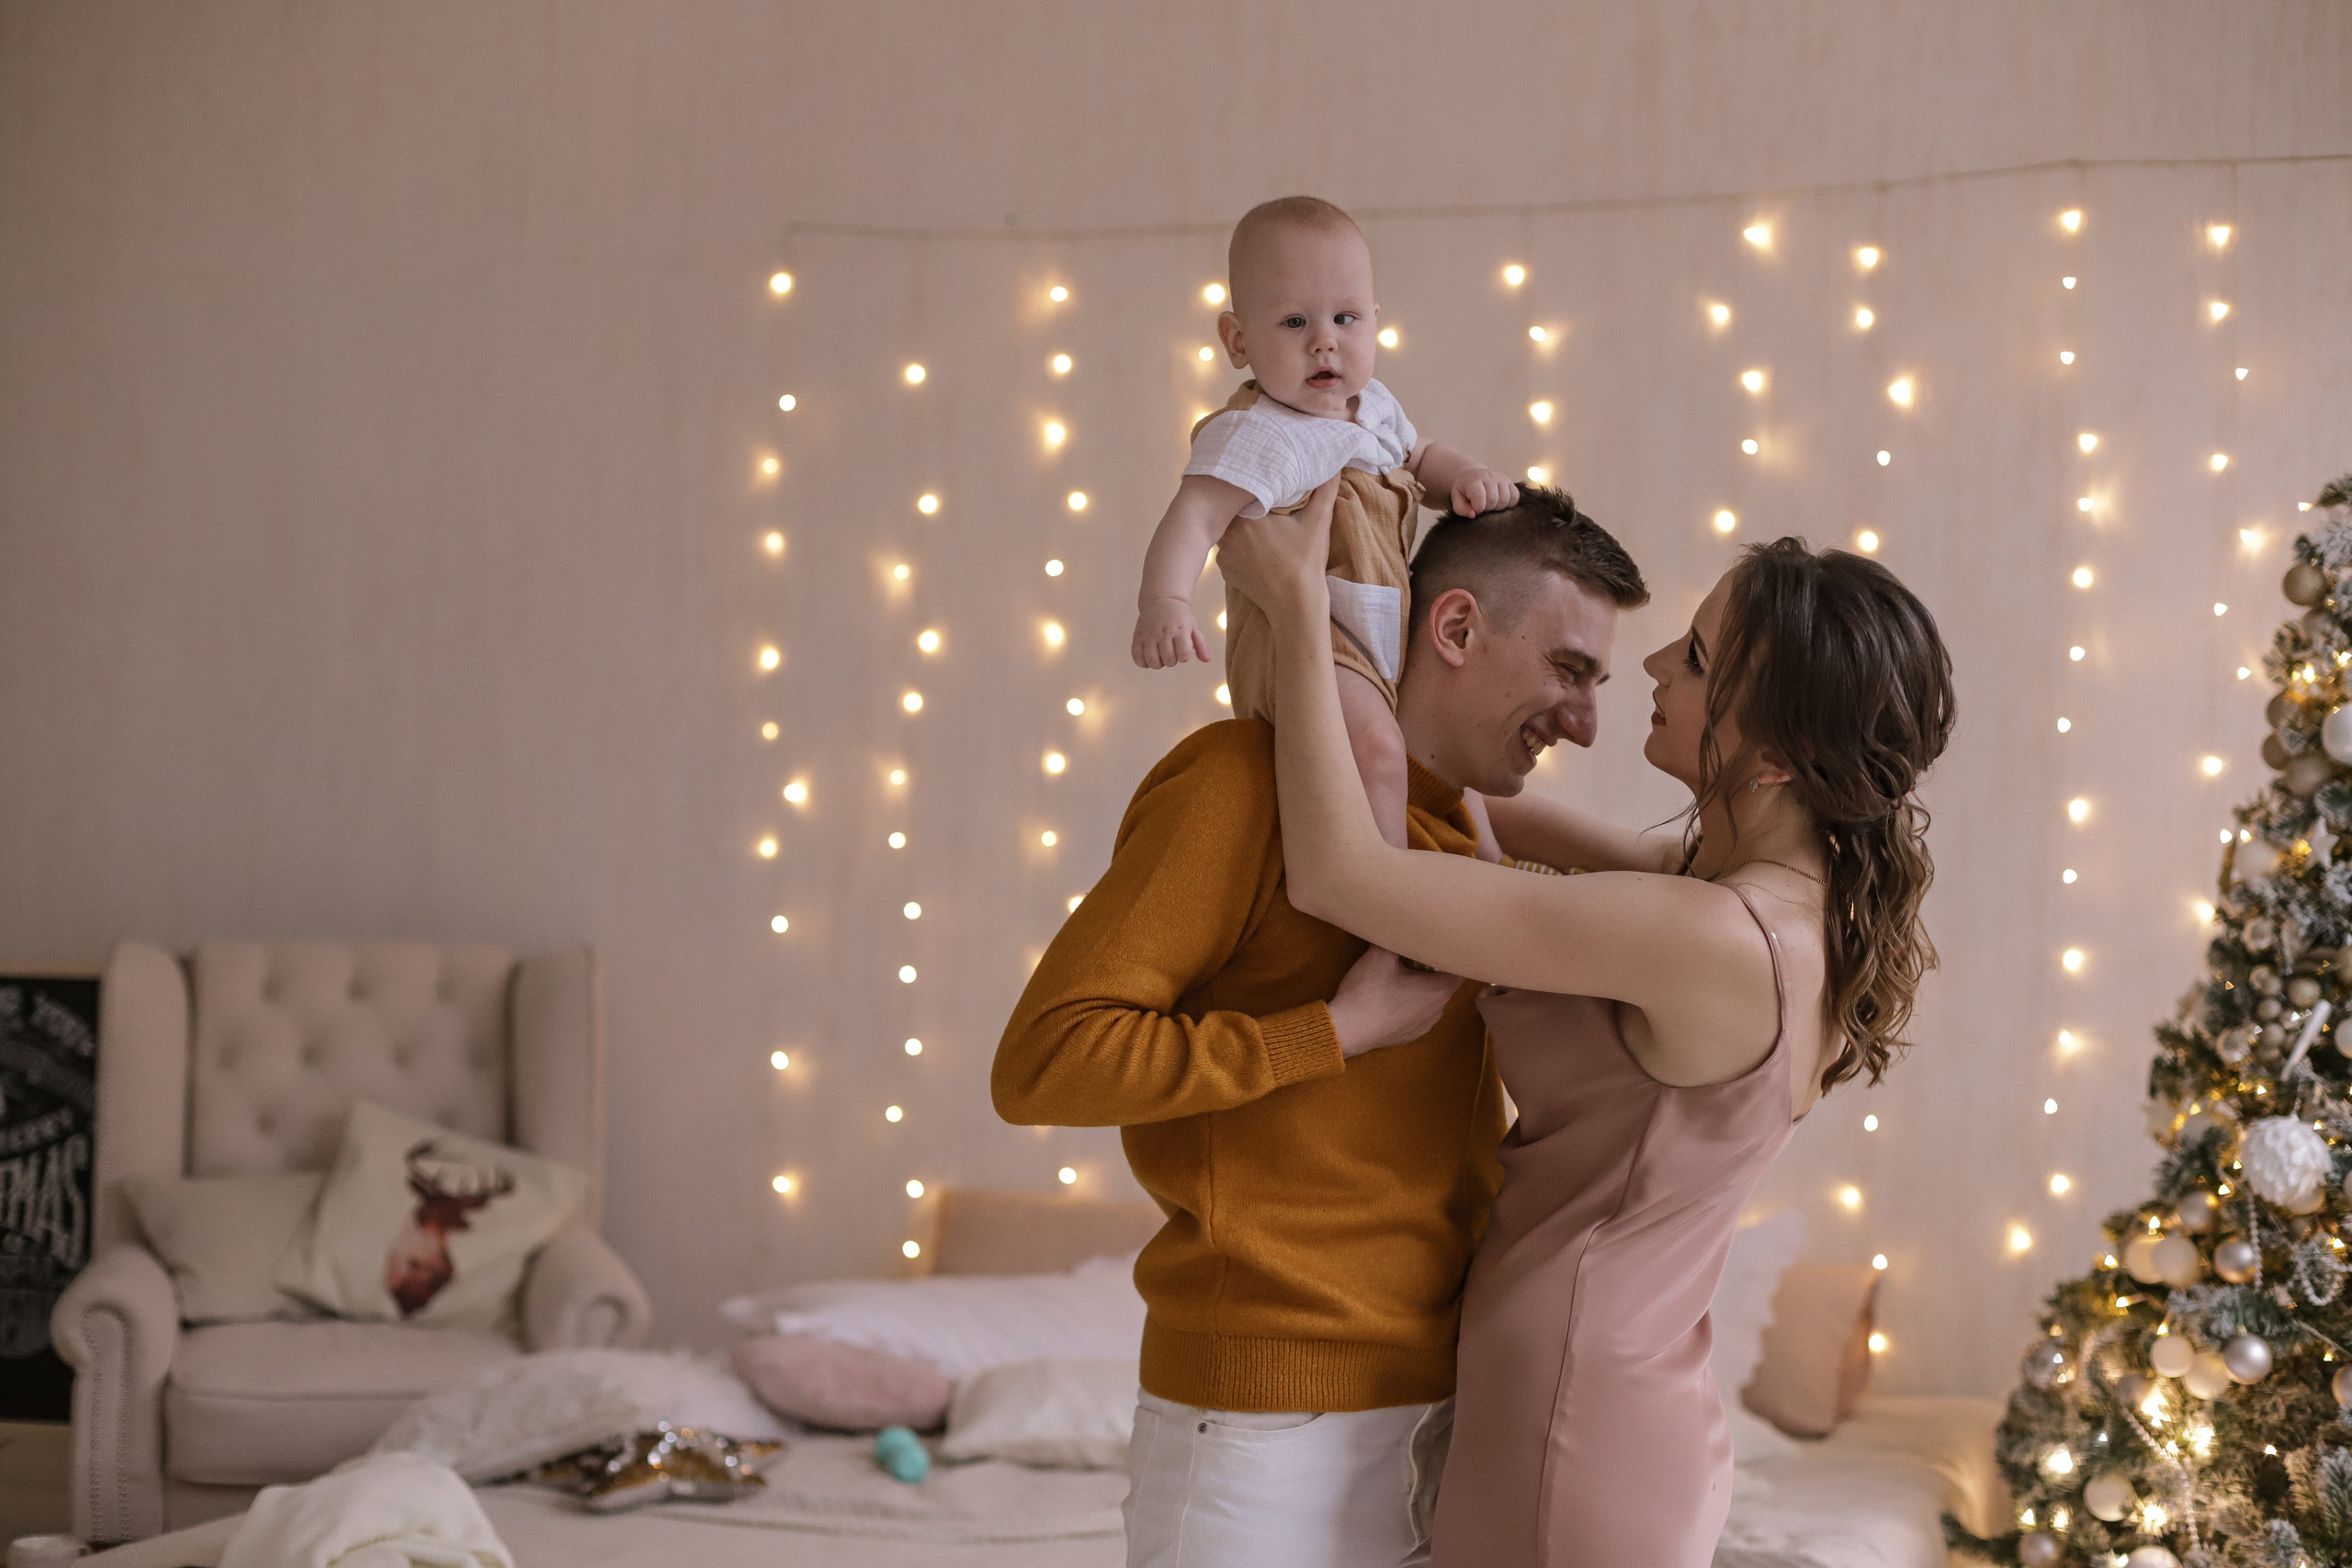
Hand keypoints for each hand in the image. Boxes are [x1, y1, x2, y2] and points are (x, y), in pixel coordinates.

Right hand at [1133, 597, 1209, 667]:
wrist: (1162, 599)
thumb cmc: (1180, 616)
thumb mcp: (1194, 627)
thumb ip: (1200, 644)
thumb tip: (1206, 660)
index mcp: (1180, 629)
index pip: (1183, 655)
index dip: (1184, 657)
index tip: (1183, 650)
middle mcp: (1164, 631)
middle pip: (1168, 660)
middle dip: (1172, 661)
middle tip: (1171, 652)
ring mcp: (1149, 634)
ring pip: (1152, 661)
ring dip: (1158, 664)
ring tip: (1160, 656)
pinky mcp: (1138, 635)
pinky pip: (1137, 656)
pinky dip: (1143, 663)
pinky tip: (1148, 658)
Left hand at [1215, 478, 1336, 624]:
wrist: (1295, 606)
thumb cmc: (1306, 563)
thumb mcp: (1318, 522)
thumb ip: (1325, 490)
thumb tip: (1335, 466)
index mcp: (1246, 519)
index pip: (1242, 493)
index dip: (1252, 487)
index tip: (1264, 484)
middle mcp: (1228, 536)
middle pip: (1232, 511)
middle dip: (1245, 506)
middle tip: (1262, 503)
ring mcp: (1224, 555)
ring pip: (1229, 530)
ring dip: (1241, 527)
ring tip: (1260, 526)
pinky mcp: (1226, 571)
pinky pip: (1230, 550)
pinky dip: (1240, 547)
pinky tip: (1257, 548)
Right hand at [1326, 945, 1463, 1059]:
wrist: (1348, 1030)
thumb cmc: (1368, 992)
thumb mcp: (1379, 955)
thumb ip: (1393, 937)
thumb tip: (1396, 923)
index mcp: (1439, 989)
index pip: (1461, 970)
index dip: (1452, 956)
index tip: (1442, 946)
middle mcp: (1438, 1009)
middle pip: (1445, 983)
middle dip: (1434, 969)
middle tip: (1417, 955)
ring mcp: (1425, 1025)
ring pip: (1431, 1000)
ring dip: (1422, 988)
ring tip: (1403, 977)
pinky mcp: (1410, 1035)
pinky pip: (1417, 1014)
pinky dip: (1410, 1004)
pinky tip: (1392, 998)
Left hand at [1450, 468, 1519, 516]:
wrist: (1472, 476)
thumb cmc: (1464, 491)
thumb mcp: (1457, 498)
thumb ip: (1461, 508)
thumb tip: (1473, 514)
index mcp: (1474, 480)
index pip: (1480, 498)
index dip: (1477, 509)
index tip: (1474, 508)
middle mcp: (1489, 476)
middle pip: (1493, 500)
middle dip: (1487, 508)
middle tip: (1482, 507)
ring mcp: (1501, 478)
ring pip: (1505, 499)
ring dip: (1498, 507)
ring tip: (1490, 505)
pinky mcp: (1510, 482)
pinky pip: (1515, 497)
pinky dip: (1508, 504)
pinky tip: (1499, 502)